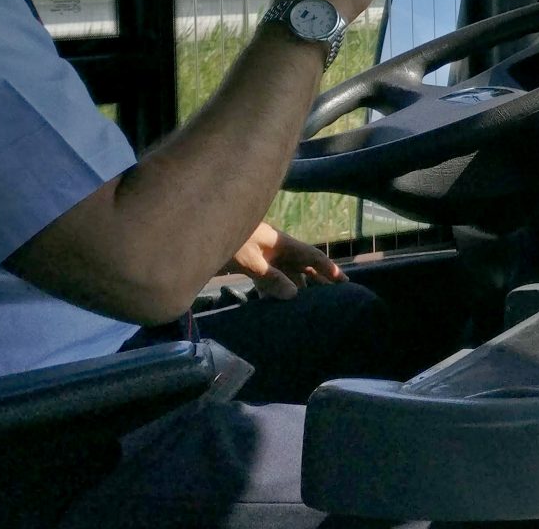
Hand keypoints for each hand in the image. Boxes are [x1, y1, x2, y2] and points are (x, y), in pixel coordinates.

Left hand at [223, 221, 346, 300]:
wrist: (194, 230)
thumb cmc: (224, 238)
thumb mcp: (248, 259)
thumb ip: (271, 277)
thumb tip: (294, 295)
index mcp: (280, 242)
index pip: (311, 256)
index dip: (329, 268)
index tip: (344, 282)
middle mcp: (274, 249)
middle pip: (300, 266)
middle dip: (315, 280)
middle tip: (330, 299)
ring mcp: (260, 256)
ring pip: (283, 274)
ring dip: (292, 288)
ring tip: (303, 307)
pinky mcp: (245, 263)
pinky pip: (265, 279)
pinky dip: (270, 291)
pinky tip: (271, 304)